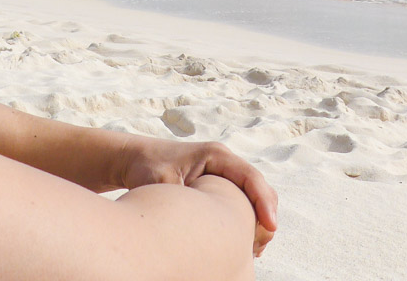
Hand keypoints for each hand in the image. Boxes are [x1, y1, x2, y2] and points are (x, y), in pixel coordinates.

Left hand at [119, 138, 277, 254]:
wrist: (136, 159)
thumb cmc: (147, 167)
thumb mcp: (161, 183)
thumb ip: (181, 201)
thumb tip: (195, 226)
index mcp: (216, 156)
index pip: (250, 177)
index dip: (263, 201)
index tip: (270, 226)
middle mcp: (225, 163)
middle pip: (259, 188)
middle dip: (265, 216)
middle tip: (259, 247)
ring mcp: (224, 174)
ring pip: (253, 198)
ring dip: (257, 222)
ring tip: (253, 250)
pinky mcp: (220, 186)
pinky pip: (243, 203)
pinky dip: (247, 222)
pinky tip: (242, 245)